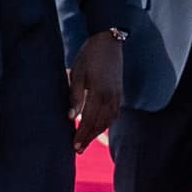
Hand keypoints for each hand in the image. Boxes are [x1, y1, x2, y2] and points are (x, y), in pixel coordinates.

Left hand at [67, 33, 122, 150]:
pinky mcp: (120, 92)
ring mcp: (118, 95)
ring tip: (87, 141)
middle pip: (100, 124)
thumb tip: (71, 118)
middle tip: (78, 150)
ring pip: (109, 121)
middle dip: (89, 138)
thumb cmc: (89, 56)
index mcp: (99, 93)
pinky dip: (107, 123)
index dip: (82, 134)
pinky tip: (100, 127)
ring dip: (98, 132)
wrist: (109, 41)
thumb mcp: (77, 74)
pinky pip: (115, 114)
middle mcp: (111, 97)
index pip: (89, 120)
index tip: (74, 146)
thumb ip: (75, 97)